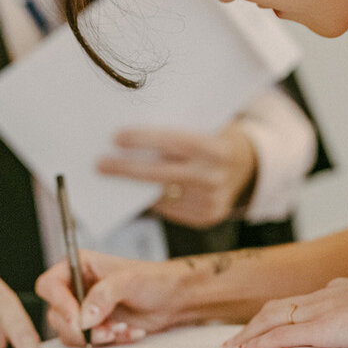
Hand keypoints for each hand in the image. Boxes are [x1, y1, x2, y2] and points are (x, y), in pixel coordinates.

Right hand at [35, 250, 189, 347]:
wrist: (175, 300)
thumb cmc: (154, 280)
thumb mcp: (129, 281)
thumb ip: (104, 295)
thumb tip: (83, 318)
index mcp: (79, 266)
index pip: (49, 285)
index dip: (59, 303)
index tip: (79, 318)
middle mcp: (77, 288)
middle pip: (56, 315)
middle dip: (81, 328)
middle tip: (105, 330)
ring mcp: (84, 310)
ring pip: (70, 333)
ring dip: (96, 337)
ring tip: (121, 330)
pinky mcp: (95, 328)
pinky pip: (88, 343)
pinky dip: (108, 342)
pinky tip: (128, 333)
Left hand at [98, 123, 256, 228]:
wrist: (247, 168)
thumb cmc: (213, 141)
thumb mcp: (204, 130)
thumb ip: (177, 135)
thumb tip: (131, 139)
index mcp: (216, 149)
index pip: (173, 142)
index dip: (143, 139)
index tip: (116, 138)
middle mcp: (214, 177)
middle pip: (161, 174)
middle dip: (127, 169)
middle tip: (100, 164)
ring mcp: (211, 202)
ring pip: (161, 195)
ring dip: (134, 188)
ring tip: (113, 176)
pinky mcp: (206, 218)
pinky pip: (169, 209)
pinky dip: (153, 199)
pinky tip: (141, 190)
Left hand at [224, 269, 347, 347]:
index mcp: (340, 290)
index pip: (303, 301)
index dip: (284, 311)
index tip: (273, 319)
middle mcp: (322, 297)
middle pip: (278, 307)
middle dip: (256, 323)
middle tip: (239, 337)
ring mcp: (317, 312)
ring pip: (270, 320)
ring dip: (249, 334)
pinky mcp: (316, 329)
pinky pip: (277, 337)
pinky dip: (257, 345)